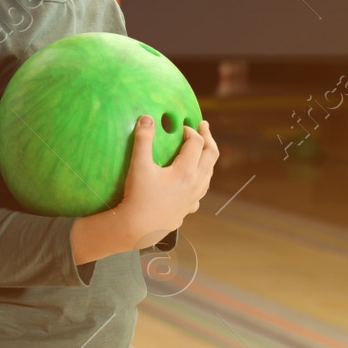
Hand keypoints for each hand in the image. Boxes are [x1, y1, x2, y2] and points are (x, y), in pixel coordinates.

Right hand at [116, 115, 216, 248]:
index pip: (196, 143)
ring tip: (201, 150)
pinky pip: (201, 191)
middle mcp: (195, 184)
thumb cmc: (137, 197)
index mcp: (186, 171)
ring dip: (207, 158)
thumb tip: (147, 118)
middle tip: (203, 126)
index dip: (190, 131)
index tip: (181, 127)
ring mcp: (193, 198)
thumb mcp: (138, 166)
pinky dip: (201, 179)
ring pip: (209, 174)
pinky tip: (193, 181)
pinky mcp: (187, 209)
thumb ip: (143, 140)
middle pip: (211, 155)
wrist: (136, 229)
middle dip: (208, 138)